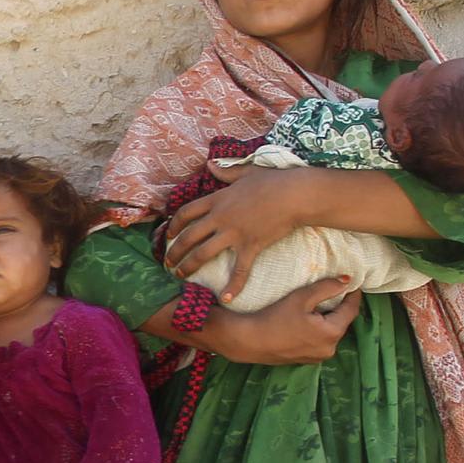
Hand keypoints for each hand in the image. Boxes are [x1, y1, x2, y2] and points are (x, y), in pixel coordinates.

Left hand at [163, 166, 305, 301]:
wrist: (296, 194)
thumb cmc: (274, 181)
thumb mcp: (246, 172)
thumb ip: (226, 171)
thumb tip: (210, 164)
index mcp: (217, 200)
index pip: (186, 213)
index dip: (173, 225)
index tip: (168, 235)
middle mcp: (220, 218)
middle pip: (188, 237)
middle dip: (174, 252)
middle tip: (167, 263)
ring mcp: (234, 233)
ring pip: (203, 254)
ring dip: (189, 267)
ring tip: (180, 276)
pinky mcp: (250, 246)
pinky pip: (240, 269)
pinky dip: (234, 285)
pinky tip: (226, 298)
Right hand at [207, 277, 360, 365]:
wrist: (248, 340)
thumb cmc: (274, 317)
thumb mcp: (301, 298)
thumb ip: (326, 287)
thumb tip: (347, 280)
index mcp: (332, 333)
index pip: (351, 310)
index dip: (353, 295)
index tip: (353, 283)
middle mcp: (329, 349)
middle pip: (340, 322)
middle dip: (338, 308)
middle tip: (333, 292)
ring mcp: (317, 357)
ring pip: (329, 333)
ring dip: (327, 320)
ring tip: (317, 307)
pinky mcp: (306, 360)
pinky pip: (318, 342)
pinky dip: (317, 331)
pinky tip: (305, 322)